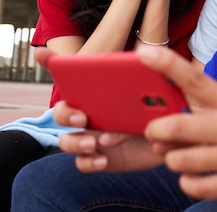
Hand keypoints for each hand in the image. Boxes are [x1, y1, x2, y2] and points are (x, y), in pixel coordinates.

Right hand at [35, 47, 162, 172]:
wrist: (174, 141)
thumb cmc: (165, 110)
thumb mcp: (163, 88)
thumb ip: (153, 72)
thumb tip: (147, 54)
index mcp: (100, 92)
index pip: (71, 75)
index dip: (52, 62)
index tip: (42, 53)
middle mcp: (91, 114)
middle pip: (63, 112)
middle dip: (66, 114)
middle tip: (83, 117)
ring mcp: (93, 137)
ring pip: (67, 140)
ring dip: (75, 141)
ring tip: (94, 142)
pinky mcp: (102, 158)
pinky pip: (83, 163)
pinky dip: (88, 161)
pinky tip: (103, 159)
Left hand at [139, 45, 216, 198]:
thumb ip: (203, 112)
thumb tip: (161, 130)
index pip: (196, 79)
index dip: (168, 64)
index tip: (144, 52)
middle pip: (177, 126)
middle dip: (155, 130)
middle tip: (155, 131)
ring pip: (180, 160)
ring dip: (172, 158)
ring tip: (181, 155)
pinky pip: (196, 186)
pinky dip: (187, 181)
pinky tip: (195, 174)